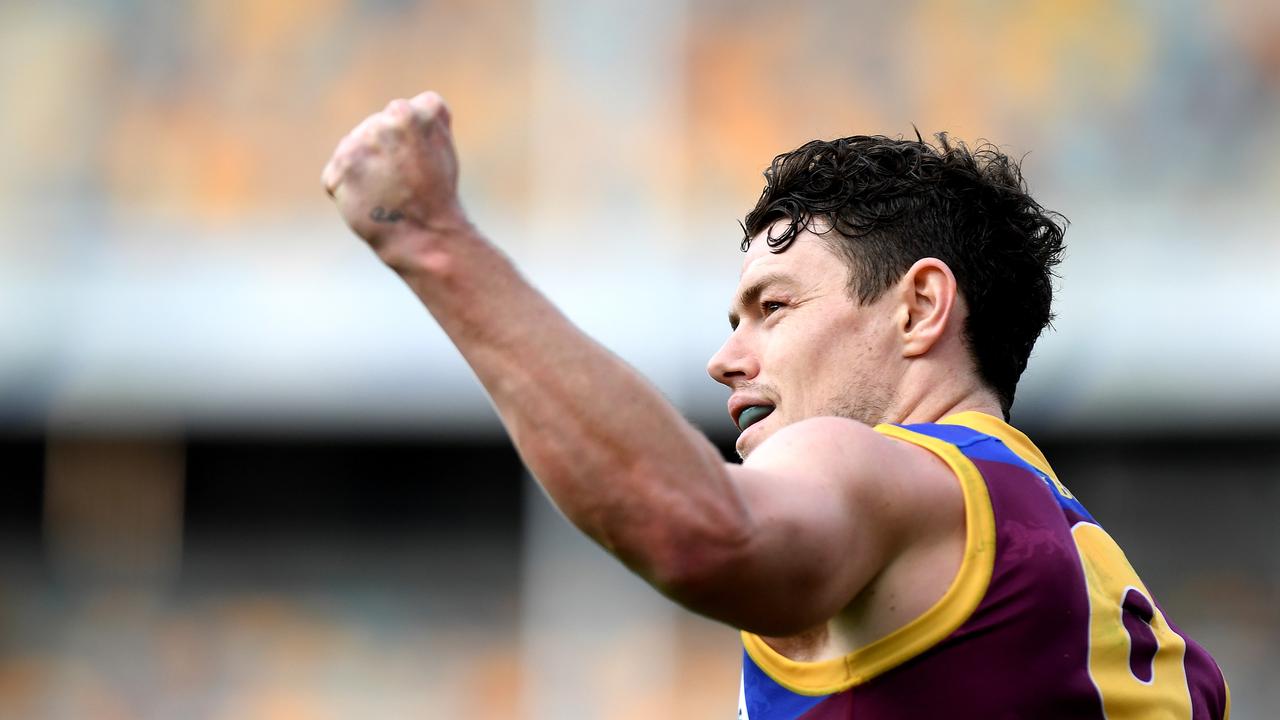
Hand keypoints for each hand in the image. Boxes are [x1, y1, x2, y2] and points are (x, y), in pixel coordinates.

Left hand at [322, 91, 467, 270]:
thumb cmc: (436, 193)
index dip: (411, 143)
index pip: (401, 116)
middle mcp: (386, 121)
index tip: (420, 163)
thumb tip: (410, 106)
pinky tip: (369, 201)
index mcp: (415, 111)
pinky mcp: (341, 167)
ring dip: (363, 170)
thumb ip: (425, 119)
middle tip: (403, 182)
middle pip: (374, 132)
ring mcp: (362, 143)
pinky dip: (345, 189)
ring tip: (386, 192)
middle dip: (383, 154)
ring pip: (353, 150)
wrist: (424, 236)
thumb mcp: (444, 146)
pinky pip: (335, 175)